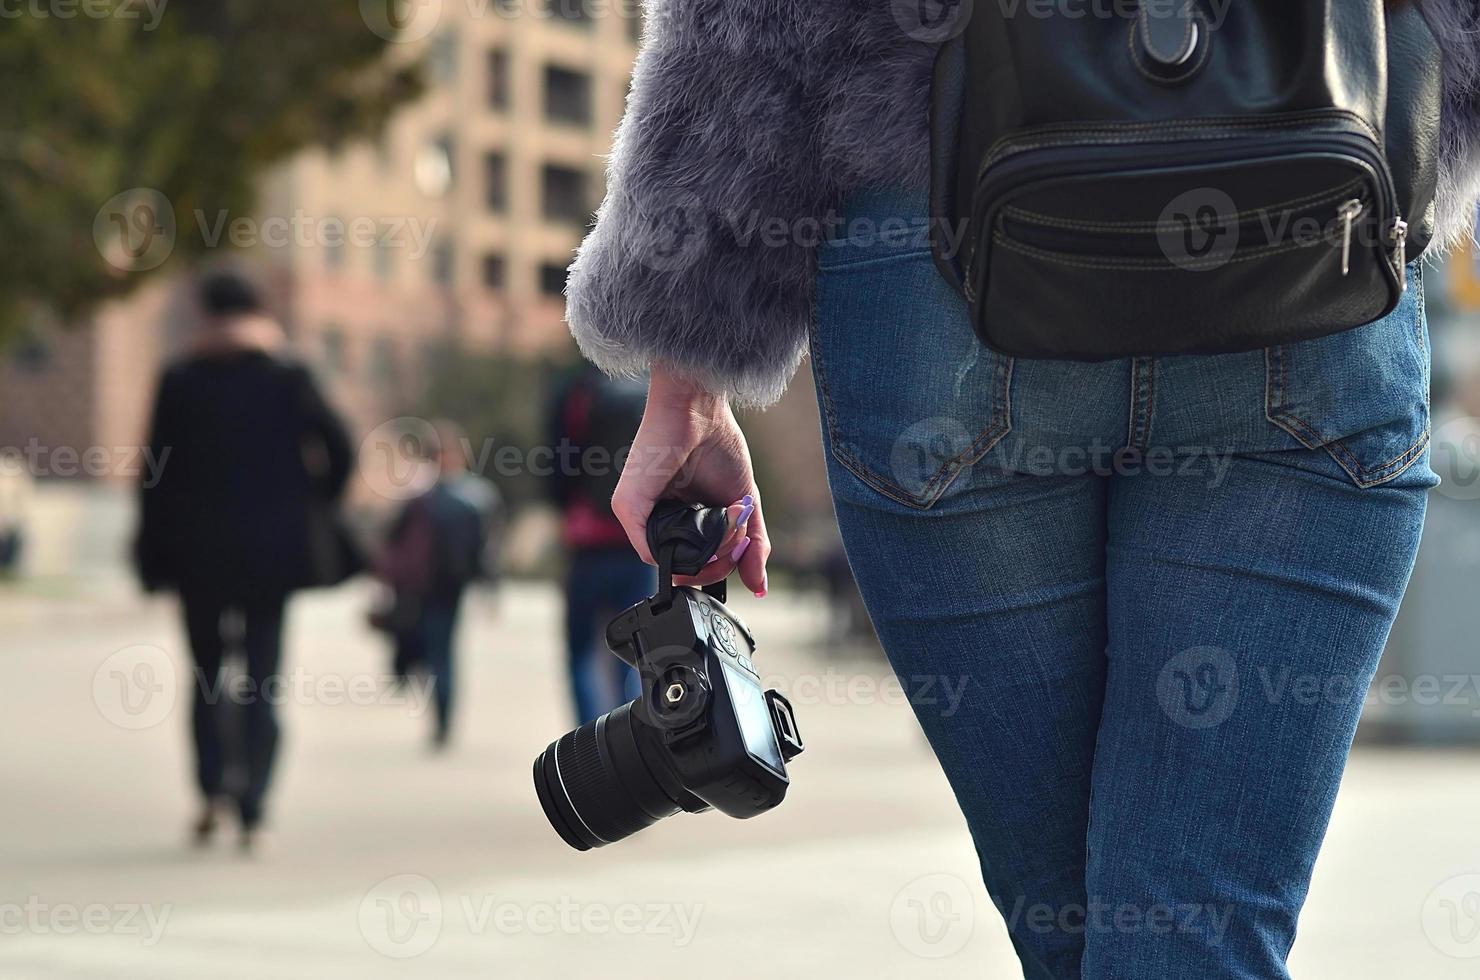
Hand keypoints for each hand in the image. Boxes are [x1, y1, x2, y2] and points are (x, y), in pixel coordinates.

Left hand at [611, 365, 769, 596]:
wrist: (699, 409)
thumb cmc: (718, 445)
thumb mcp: (745, 502)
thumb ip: (752, 545)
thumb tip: (758, 588)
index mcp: (685, 519)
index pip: (699, 562)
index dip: (724, 564)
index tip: (744, 548)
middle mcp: (662, 521)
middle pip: (690, 568)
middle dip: (723, 560)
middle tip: (741, 534)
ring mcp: (643, 517)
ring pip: (676, 563)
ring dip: (714, 551)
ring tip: (732, 517)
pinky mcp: (628, 508)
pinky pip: (654, 552)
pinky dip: (693, 542)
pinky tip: (714, 519)